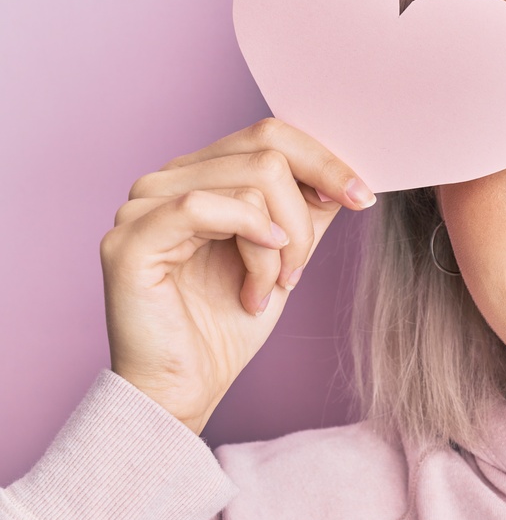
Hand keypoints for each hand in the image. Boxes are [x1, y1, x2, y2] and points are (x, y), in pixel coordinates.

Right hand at [100, 118, 375, 433]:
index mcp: (199, 175)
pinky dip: (250, 236)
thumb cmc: (229, 323)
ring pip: (250, 182)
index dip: (324, 161)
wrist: (189, 386)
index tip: (362, 197)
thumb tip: (347, 173)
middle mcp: (165, 180)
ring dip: (281, 243)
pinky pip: (202, 206)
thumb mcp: (286, 253)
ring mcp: (141, 205)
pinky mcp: (130, 238)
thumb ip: (307, 208)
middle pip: (267, 153)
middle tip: (301, 269)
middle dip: (306, 214)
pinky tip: (262, 276)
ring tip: (270, 288)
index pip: (269, 134)